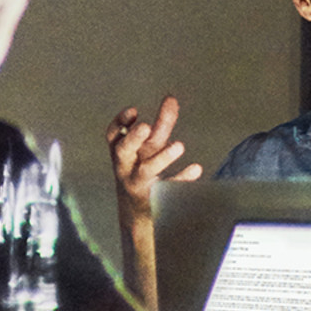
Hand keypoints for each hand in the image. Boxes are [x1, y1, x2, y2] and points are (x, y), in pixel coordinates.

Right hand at [106, 96, 202, 223]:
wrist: (136, 212)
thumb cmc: (142, 168)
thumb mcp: (150, 147)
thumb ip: (161, 123)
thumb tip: (171, 98)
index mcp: (122, 151)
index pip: (114, 135)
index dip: (120, 122)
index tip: (133, 111)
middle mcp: (126, 167)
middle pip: (123, 151)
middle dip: (133, 138)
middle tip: (146, 126)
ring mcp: (138, 183)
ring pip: (145, 171)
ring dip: (162, 158)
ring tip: (180, 145)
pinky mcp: (153, 198)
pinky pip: (168, 188)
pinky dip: (181, 178)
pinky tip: (196, 168)